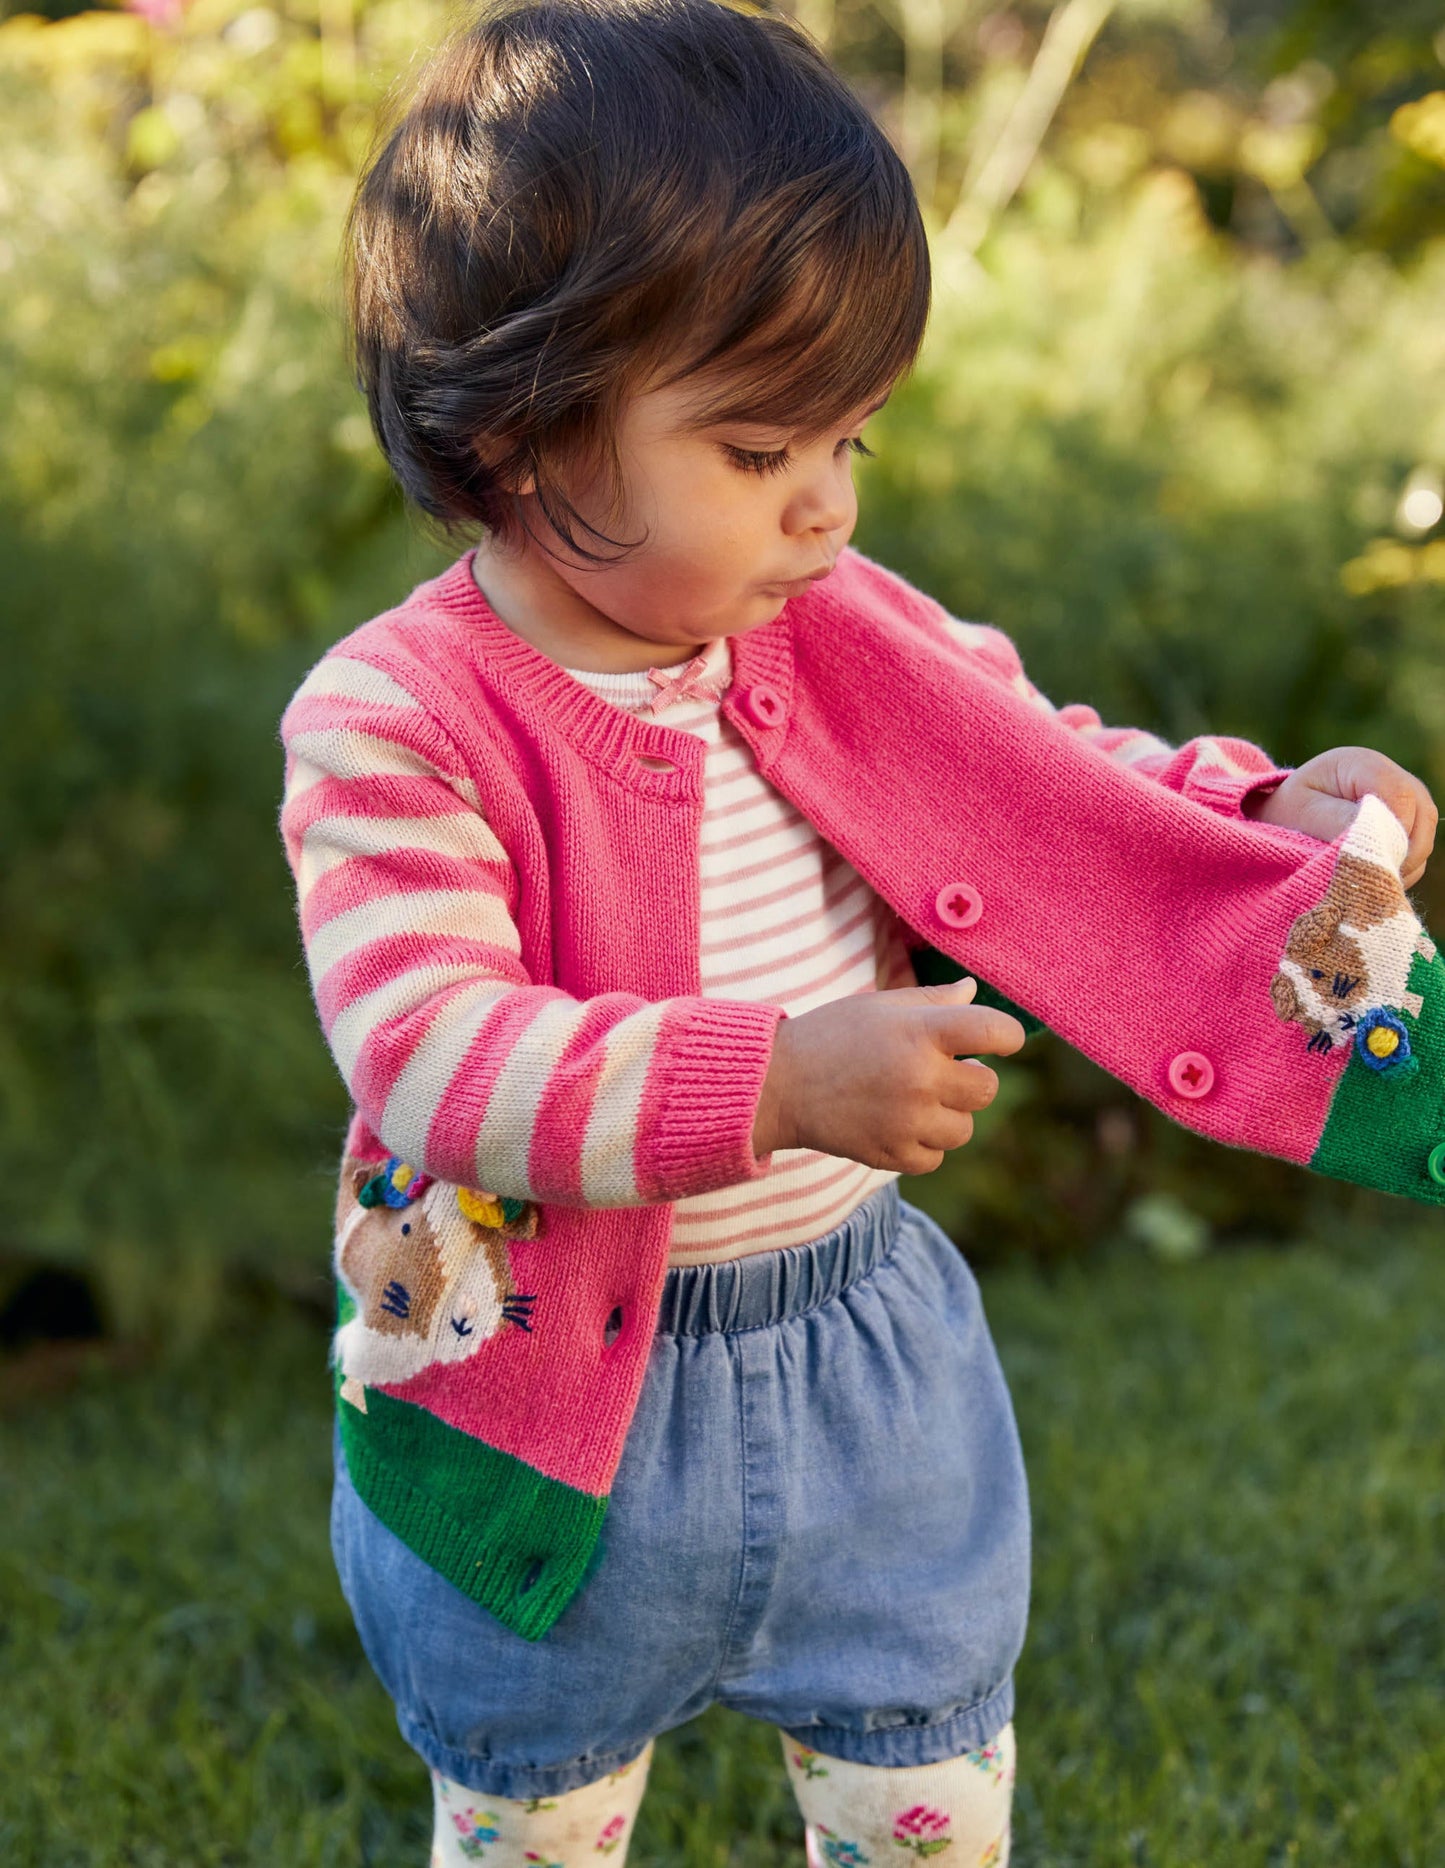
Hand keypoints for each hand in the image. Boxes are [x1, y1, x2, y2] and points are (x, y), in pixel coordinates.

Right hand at [751, 977, 1025, 1174]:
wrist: (778, 1084)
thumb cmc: (831, 1035)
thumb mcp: (881, 1006)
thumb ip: (934, 1001)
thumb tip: (974, 991)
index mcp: (922, 1032)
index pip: (996, 1033)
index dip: (1007, 1036)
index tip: (999, 1041)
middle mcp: (921, 1078)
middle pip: (986, 1089)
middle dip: (971, 1079)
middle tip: (940, 1070)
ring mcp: (907, 1122)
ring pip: (963, 1129)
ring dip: (947, 1115)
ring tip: (911, 1098)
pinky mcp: (891, 1155)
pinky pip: (935, 1158)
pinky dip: (923, 1144)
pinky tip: (897, 1123)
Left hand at [1244, 747, 1437, 887]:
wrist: (1288, 816)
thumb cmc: (1290, 812)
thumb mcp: (1303, 814)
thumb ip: (1338, 822)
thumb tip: (1376, 839)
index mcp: (1364, 764)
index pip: (1400, 795)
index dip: (1391, 832)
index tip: (1366, 861)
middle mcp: (1394, 777)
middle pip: (1422, 817)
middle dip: (1400, 853)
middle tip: (1366, 878)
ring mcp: (1407, 800)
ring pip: (1423, 839)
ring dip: (1400, 865)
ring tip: (1361, 878)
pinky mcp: (1411, 824)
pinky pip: (1418, 853)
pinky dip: (1400, 869)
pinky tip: (1369, 876)